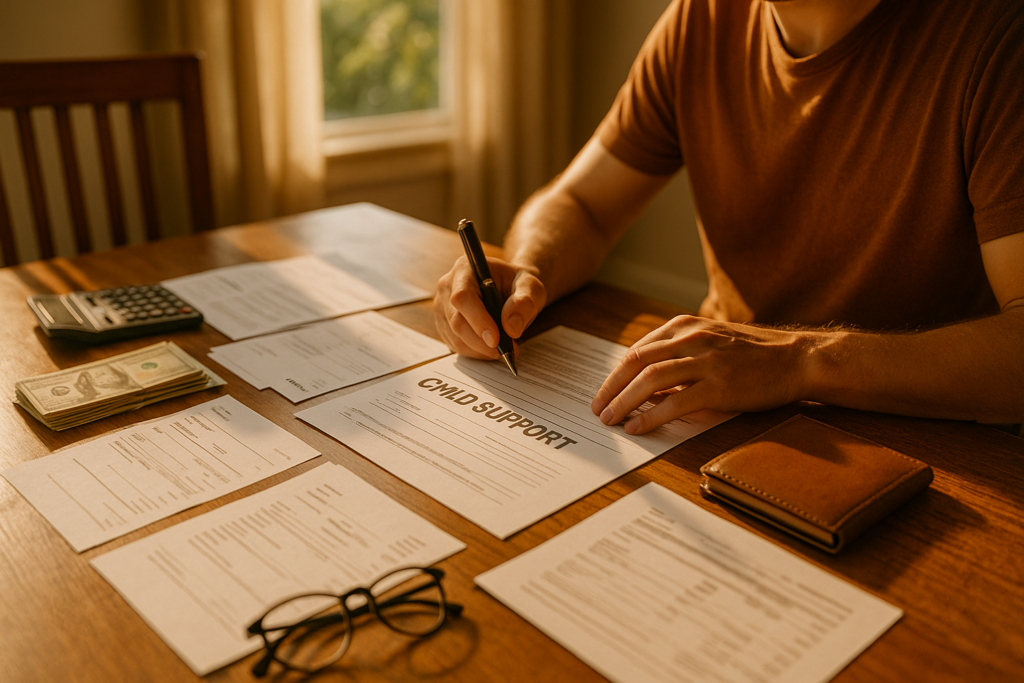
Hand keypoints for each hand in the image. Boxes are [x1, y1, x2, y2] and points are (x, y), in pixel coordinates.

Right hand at [433, 255, 546, 358]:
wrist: (511, 290)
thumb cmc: (518, 285)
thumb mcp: (530, 287)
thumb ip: (524, 303)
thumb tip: (511, 328)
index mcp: (465, 269)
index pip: (463, 297)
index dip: (477, 320)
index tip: (496, 339)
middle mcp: (447, 286)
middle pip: (456, 321)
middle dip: (482, 342)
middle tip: (507, 350)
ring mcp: (442, 307)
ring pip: (455, 337)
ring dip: (480, 350)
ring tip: (503, 348)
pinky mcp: (444, 324)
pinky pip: (455, 345)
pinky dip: (475, 352)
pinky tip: (490, 348)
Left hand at [591, 315, 809, 433]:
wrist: (797, 359)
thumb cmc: (754, 355)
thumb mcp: (711, 344)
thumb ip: (680, 357)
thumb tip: (648, 385)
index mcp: (686, 326)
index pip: (639, 349)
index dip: (617, 373)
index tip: (605, 391)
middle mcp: (692, 338)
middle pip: (637, 362)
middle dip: (611, 387)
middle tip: (598, 408)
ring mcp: (706, 361)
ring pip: (650, 379)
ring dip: (624, 401)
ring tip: (610, 419)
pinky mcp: (720, 386)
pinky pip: (676, 402)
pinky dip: (651, 416)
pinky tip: (637, 427)